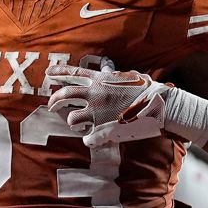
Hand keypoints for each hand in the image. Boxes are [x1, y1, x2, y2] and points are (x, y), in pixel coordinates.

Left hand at [47, 62, 171, 146]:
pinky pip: (87, 138)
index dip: (58, 72)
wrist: (159, 107)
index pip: (73, 73)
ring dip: (72, 122)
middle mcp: (95, 95)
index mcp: (101, 80)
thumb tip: (106, 67)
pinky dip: (89, 139)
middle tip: (51, 105)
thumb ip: (112, 74)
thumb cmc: (147, 90)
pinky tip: (94, 138)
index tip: (47, 73)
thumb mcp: (127, 77)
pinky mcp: (103, 131)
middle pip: (65, 96)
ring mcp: (97, 113)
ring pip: (72, 119)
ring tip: (78, 124)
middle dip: (54, 100)